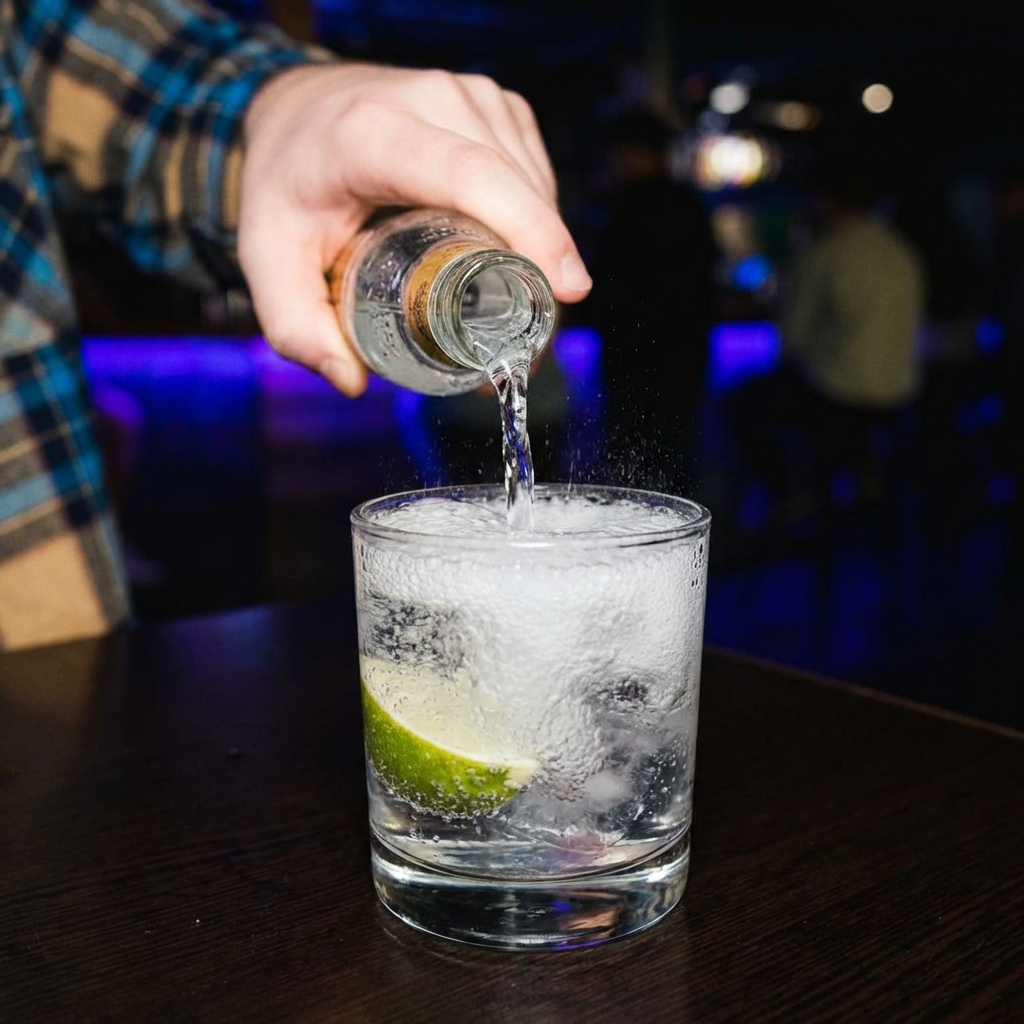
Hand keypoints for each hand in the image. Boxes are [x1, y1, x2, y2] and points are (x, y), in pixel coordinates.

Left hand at [238, 63, 590, 396]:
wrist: (295, 110)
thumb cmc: (286, 187)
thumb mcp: (266, 259)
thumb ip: (295, 327)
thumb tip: (352, 382)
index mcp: (375, 132)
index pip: (474, 176)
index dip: (532, 230)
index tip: (569, 288)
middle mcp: (432, 99)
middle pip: (517, 187)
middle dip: (543, 266)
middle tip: (532, 343)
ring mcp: (471, 94)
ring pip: (535, 181)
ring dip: (540, 247)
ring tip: (515, 309)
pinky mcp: (494, 104)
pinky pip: (534, 170)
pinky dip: (535, 219)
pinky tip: (511, 255)